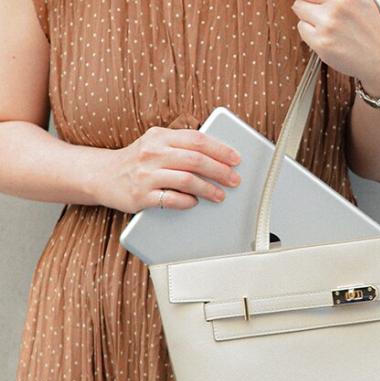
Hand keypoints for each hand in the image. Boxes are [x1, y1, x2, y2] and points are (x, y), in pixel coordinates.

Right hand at [91, 126, 242, 213]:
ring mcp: (146, 175)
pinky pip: (171, 199)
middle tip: (234, 180)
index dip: (220, 149)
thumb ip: (180, 146)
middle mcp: (152, 153)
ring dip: (208, 189)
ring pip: (187, 179)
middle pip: (195, 159)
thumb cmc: (136, 162)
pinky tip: (195, 202)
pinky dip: (187, 201)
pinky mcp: (141, 196)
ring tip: (220, 195)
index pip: (197, 139)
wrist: (101, 176)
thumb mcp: (156, 144)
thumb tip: (216, 155)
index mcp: (160, 136)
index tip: (236, 159)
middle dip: (220, 171)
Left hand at [291, 0, 379, 96]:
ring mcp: (328, 24)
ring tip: (323, 26)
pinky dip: (308, 32)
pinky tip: (324, 37)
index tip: (317, 3)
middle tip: (318, 13)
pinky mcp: (322, 43)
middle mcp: (338, 5)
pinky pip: (302, 29)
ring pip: (300, 10)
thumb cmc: (374, 30)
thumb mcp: (363, 0)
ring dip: (308, 16)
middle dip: (309, 3)